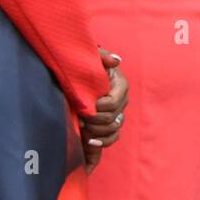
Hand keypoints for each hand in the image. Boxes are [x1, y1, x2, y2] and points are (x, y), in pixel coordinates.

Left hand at [80, 49, 128, 173]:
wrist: (77, 75)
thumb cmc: (85, 65)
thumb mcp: (92, 57)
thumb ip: (102, 56)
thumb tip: (116, 60)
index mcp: (120, 85)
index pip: (112, 103)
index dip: (97, 108)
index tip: (82, 106)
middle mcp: (122, 101)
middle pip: (112, 119)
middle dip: (93, 121)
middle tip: (78, 117)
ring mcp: (117, 114)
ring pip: (113, 130)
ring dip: (96, 132)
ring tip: (82, 128)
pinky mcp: (110, 125)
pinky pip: (112, 138)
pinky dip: (102, 143)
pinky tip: (90, 142)